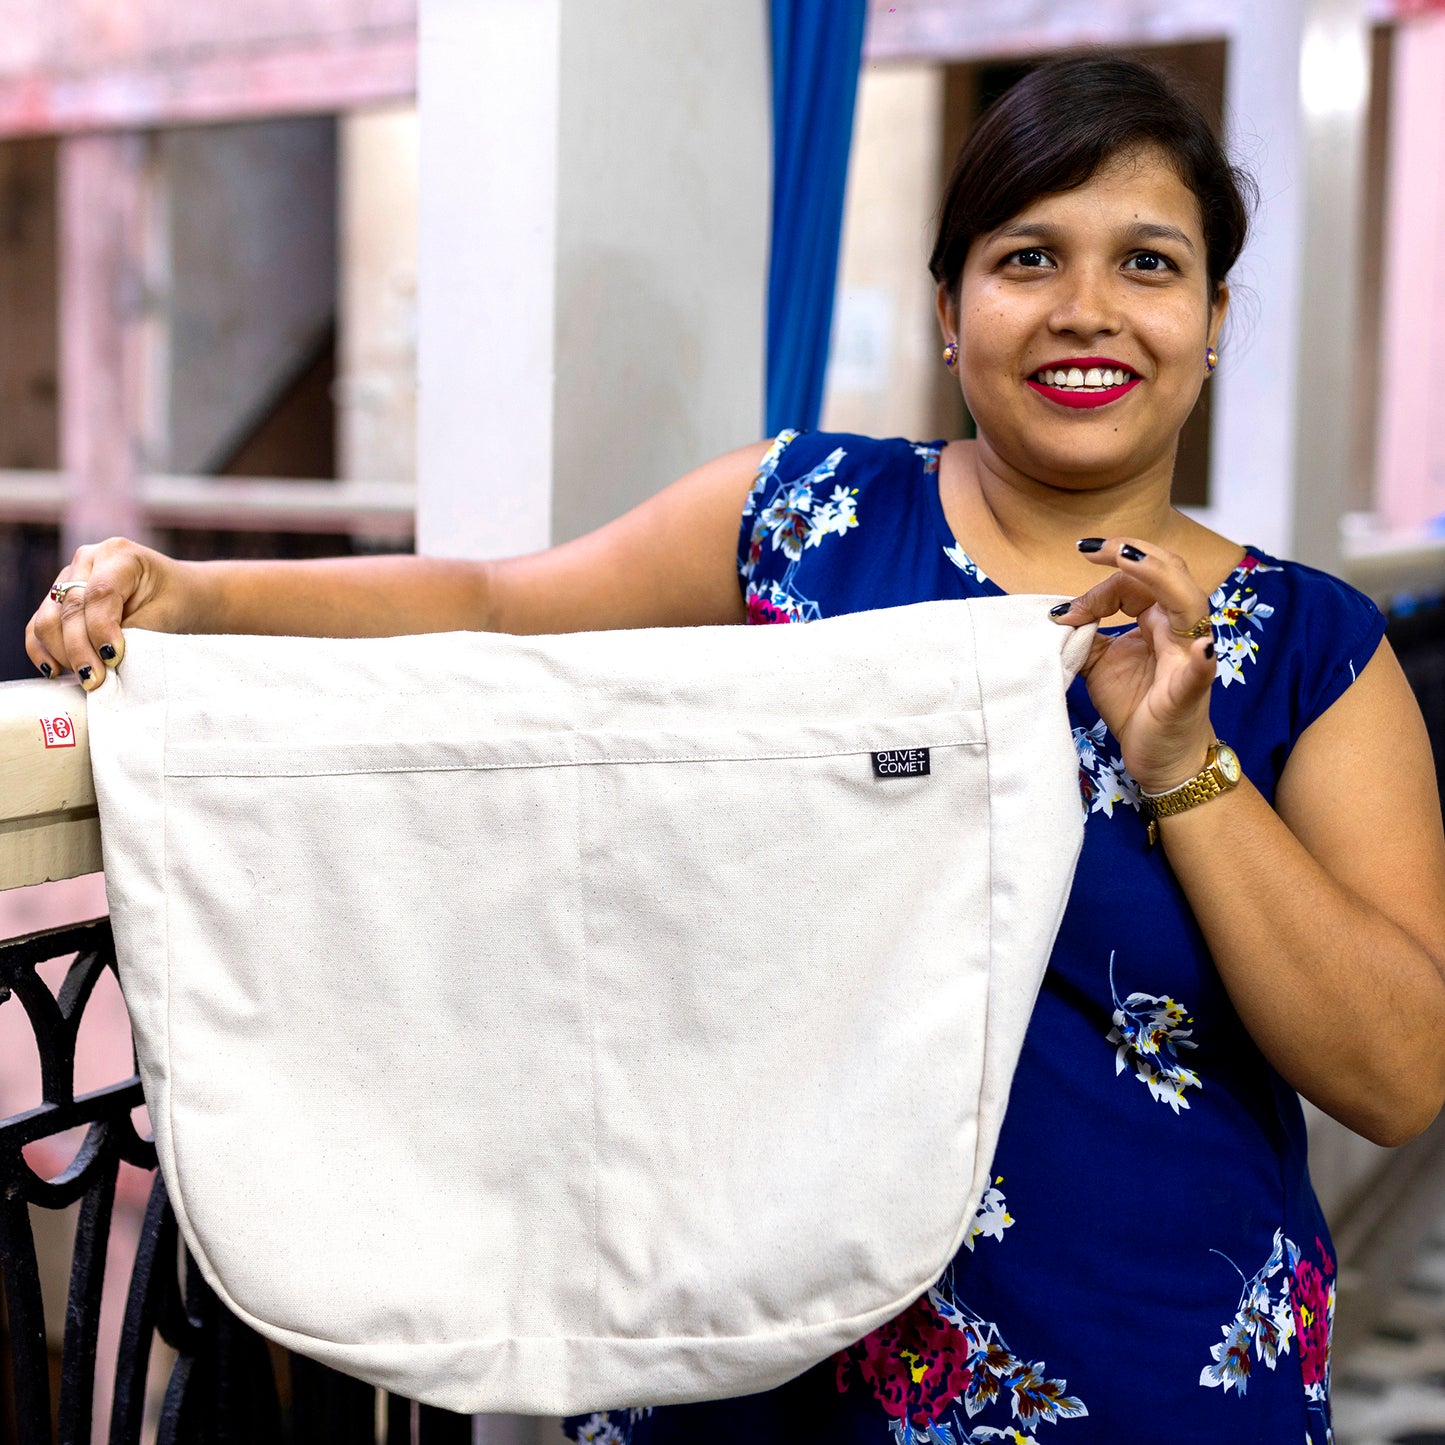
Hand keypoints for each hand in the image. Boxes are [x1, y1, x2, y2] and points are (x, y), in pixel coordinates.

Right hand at [26, 538, 191, 690]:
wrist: (180, 594)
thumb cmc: (177, 602)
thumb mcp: (165, 614)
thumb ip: (135, 631)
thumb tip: (103, 659)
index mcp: (119, 554)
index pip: (100, 594)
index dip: (101, 629)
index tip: (112, 658)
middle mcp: (87, 560)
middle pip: (70, 608)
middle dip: (80, 649)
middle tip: (96, 679)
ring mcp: (68, 578)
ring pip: (48, 619)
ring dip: (62, 653)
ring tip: (87, 678)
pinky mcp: (57, 599)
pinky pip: (38, 626)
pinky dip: (43, 650)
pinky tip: (54, 671)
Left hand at [1050, 537, 1218, 793]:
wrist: (1160, 756)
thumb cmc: (1136, 705)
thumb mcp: (1099, 664)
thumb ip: (1083, 635)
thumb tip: (1056, 615)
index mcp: (1160, 619)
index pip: (1133, 583)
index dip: (1096, 588)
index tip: (1063, 613)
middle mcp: (1180, 629)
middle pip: (1167, 573)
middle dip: (1131, 553)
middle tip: (1090, 547)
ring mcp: (1190, 657)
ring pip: (1189, 603)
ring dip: (1159, 576)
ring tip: (1129, 559)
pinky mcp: (1190, 692)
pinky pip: (1200, 670)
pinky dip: (1200, 658)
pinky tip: (1198, 648)